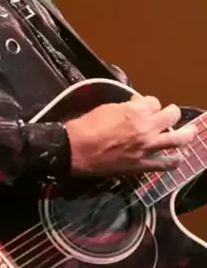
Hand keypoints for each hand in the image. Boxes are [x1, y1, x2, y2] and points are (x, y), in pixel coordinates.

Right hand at [65, 95, 196, 175]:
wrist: (76, 150)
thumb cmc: (88, 125)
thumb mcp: (106, 107)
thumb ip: (126, 106)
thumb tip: (135, 105)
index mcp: (135, 111)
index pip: (154, 102)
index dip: (149, 103)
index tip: (144, 105)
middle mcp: (146, 127)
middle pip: (171, 115)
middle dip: (171, 112)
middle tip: (170, 114)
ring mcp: (147, 147)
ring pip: (177, 139)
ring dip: (186, 134)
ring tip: (190, 132)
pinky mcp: (143, 165)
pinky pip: (166, 164)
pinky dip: (174, 161)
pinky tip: (177, 158)